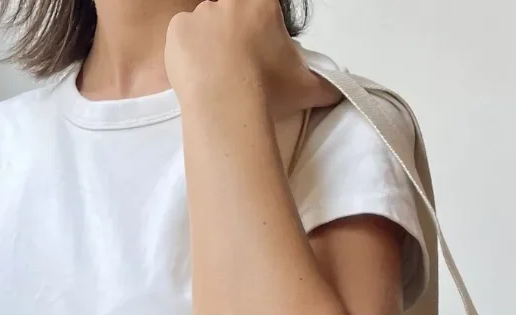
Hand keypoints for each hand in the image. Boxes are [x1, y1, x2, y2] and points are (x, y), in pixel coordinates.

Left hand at [166, 0, 340, 121]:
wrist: (226, 104)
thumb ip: (324, 84)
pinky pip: (182, 36)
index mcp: (262, 4)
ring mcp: (201, 13)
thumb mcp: (306, 88)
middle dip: (237, 36)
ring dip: (212, 45)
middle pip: (234, 13)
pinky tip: (199, 74)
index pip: (262, 6)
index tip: (260, 46)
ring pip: (207, 25)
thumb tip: (338, 91)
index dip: (261, 26)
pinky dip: (188, 53)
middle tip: (241, 67)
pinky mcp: (178, 28)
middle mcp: (230, 1)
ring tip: (219, 76)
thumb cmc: (268, 91)